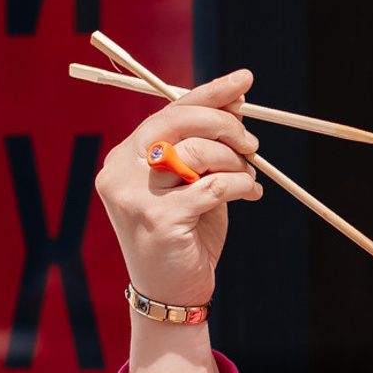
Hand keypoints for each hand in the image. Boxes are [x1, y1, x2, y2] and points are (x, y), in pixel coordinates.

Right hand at [94, 70, 263, 307]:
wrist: (173, 292)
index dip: (210, 92)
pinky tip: (250, 194)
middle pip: (179, 122)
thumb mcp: (198, 183)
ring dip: (236, 162)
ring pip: (198, 153)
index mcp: (125, 156)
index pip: (168, 111)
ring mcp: (134, 195)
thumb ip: (209, 144)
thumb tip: (236, 100)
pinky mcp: (157, 219)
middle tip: (253, 143)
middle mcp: (120, 170)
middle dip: (226, 125)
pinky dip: (240, 186)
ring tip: (249, 177)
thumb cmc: (187, 234)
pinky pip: (212, 187)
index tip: (245, 79)